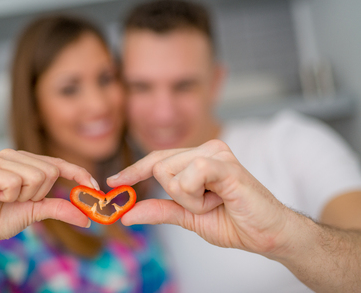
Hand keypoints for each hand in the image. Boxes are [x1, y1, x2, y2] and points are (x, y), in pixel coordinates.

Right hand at [0, 149, 95, 248]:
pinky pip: (15, 182)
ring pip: (35, 176)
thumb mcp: (38, 211)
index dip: (78, 173)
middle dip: (39, 194)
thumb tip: (87, 218)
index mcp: (27, 161)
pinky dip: (9, 196)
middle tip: (20, 200)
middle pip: (50, 171)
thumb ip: (61, 209)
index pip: (59, 163)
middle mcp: (14, 155)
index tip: (94, 186)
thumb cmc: (4, 217)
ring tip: (6, 199)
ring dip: (24, 196)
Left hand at [108, 140, 297, 257]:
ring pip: (170, 174)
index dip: (134, 170)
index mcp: (198, 158)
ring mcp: (216, 153)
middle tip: (207, 204)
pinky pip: (189, 177)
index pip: (157, 159)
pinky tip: (219, 200)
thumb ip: (160, 210)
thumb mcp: (189, 217)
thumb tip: (128, 214)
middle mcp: (206, 148)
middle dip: (177, 196)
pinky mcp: (223, 163)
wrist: (268, 234)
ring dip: (189, 201)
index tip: (113, 182)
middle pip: (159, 167)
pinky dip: (197, 198)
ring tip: (216, 202)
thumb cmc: (235, 221)